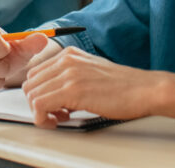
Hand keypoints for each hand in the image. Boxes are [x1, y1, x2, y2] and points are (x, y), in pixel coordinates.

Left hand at [23, 47, 174, 127]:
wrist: (144, 89)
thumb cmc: (122, 86)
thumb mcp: (90, 72)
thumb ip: (70, 78)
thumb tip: (52, 95)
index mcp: (70, 54)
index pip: (35, 73)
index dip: (39, 93)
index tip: (52, 105)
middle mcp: (66, 60)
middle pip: (30, 84)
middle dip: (37, 103)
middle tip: (55, 114)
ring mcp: (69, 73)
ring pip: (32, 95)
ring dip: (40, 112)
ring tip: (59, 118)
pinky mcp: (73, 90)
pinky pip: (40, 106)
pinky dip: (43, 119)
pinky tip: (59, 121)